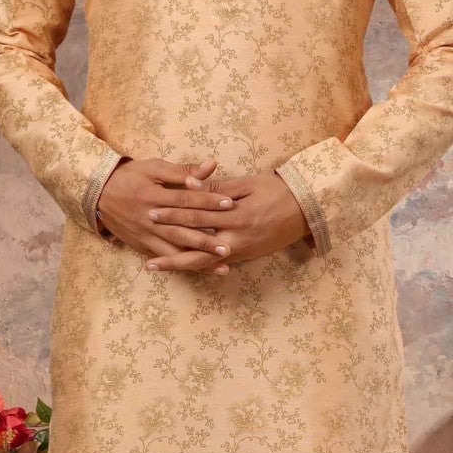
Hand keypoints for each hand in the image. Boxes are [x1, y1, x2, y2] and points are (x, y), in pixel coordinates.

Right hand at [97, 156, 240, 274]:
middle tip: (228, 245)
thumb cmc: (129, 177)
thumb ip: (183, 170)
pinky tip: (199, 270)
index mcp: (154, 196)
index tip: (229, 204)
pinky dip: (182, 265)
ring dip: (197, 259)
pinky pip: (164, 258)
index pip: (185, 199)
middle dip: (205, 240)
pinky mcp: (142, 246)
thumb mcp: (154, 167)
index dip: (208, 201)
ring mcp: (145, 235)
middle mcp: (150, 219)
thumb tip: (211, 166)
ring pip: (174, 250)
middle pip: (181, 230)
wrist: (97, 193)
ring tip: (220, 264)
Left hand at [138, 167, 309, 271]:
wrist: (308, 208)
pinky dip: (199, 267)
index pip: (197, 216)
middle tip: (144, 249)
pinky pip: (217, 263)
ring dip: (179, 265)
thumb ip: (218, 189)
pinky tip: (182, 268)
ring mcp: (242, 250)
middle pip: (195, 246)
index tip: (152, 212)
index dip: (173, 214)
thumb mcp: (248, 184)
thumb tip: (190, 186)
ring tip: (155, 266)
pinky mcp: (247, 256)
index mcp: (236, 215)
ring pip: (204, 262)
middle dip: (169, 247)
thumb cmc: (278, 190)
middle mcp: (237, 238)